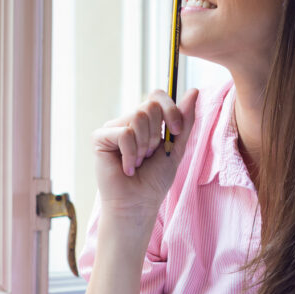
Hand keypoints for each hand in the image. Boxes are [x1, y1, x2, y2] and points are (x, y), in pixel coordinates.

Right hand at [91, 89, 198, 216]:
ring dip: (144, 146)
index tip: (176, 131)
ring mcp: (113, 128)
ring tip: (139, 162)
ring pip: (138, 118)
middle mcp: (129, 120)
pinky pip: (124, 133)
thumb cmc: (155, 180)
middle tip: (149, 155)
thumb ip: (185, 121)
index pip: (157, 96)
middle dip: (156, 135)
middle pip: (149, 106)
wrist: (139, 203)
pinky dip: (131, 154)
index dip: (170, 110)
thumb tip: (194, 91)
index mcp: (147, 121)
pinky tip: (127, 168)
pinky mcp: (100, 137)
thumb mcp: (177, 148)